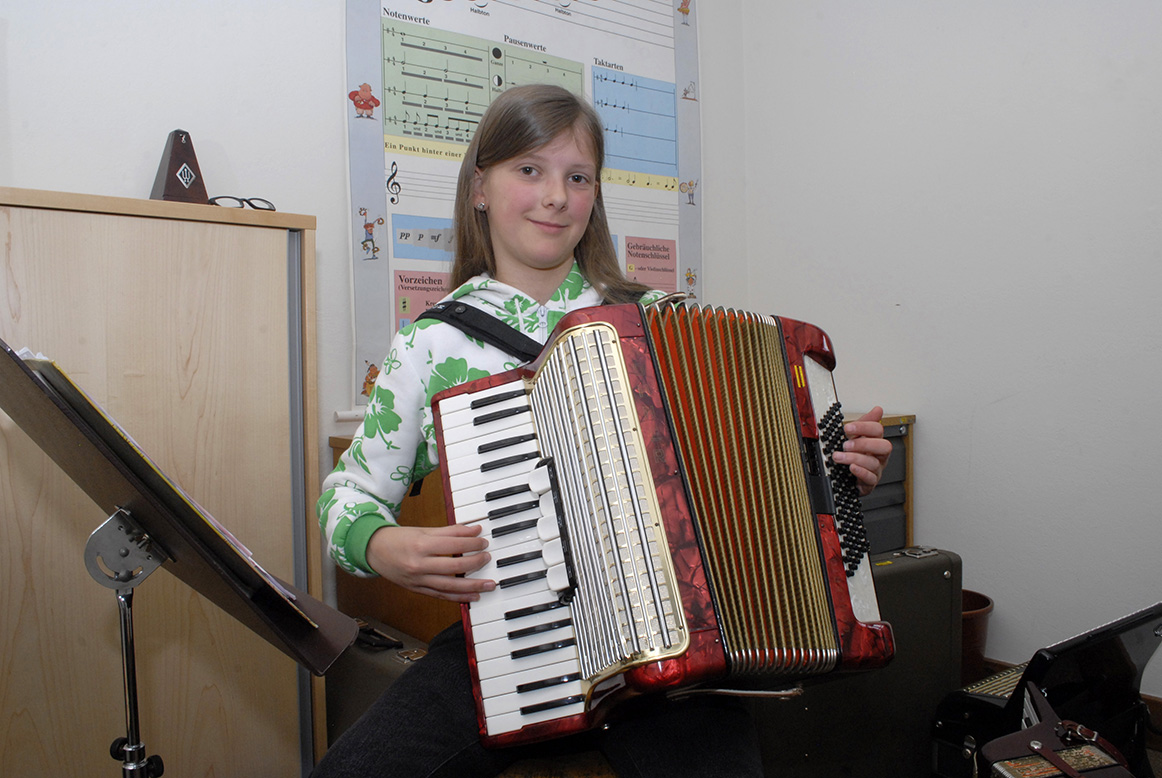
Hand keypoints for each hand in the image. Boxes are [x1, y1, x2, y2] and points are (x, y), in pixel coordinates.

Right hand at [365, 523, 495, 601]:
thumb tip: (474, 530)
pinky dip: (458, 598)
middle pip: (453, 566)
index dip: (471, 543)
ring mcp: (418, 580)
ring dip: (472, 586)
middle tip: (488, 558)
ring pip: (449, 586)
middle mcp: (419, 564)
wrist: (374, 551)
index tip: (483, 541)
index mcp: (420, 545)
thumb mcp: (423, 530)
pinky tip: (473, 597)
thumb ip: (450, 531)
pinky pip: (441, 595)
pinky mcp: (417, 590)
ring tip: (489, 584)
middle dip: (475, 563)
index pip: (452, 545)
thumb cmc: (399, 539)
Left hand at [832, 406, 891, 495]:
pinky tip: (852, 468)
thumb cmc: (855, 454)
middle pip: (883, 447)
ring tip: (839, 456)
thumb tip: (878, 409)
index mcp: (876, 441)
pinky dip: (861, 472)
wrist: (849, 476)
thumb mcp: (857, 436)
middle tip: (846, 445)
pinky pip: (870, 478)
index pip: (878, 430)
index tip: (848, 428)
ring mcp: (876, 469)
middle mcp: (879, 456)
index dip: (864, 427)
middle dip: (864, 444)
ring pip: (873, 463)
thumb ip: (865, 422)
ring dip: (854, 458)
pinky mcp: (870, 483)